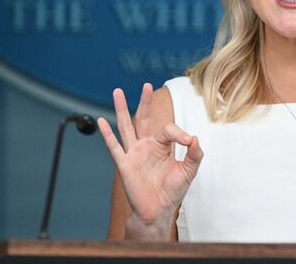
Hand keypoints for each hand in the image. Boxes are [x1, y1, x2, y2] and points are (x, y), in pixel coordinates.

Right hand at [98, 83, 203, 239]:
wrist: (158, 211)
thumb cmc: (172, 191)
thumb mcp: (189, 170)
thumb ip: (194, 154)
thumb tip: (195, 138)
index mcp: (161, 145)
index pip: (168, 129)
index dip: (179, 133)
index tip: (188, 142)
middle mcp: (146, 146)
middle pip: (143, 119)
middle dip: (144, 102)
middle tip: (146, 85)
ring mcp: (134, 153)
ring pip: (126, 126)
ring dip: (121, 109)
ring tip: (118, 91)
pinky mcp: (124, 164)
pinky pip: (114, 147)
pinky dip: (107, 134)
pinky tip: (100, 121)